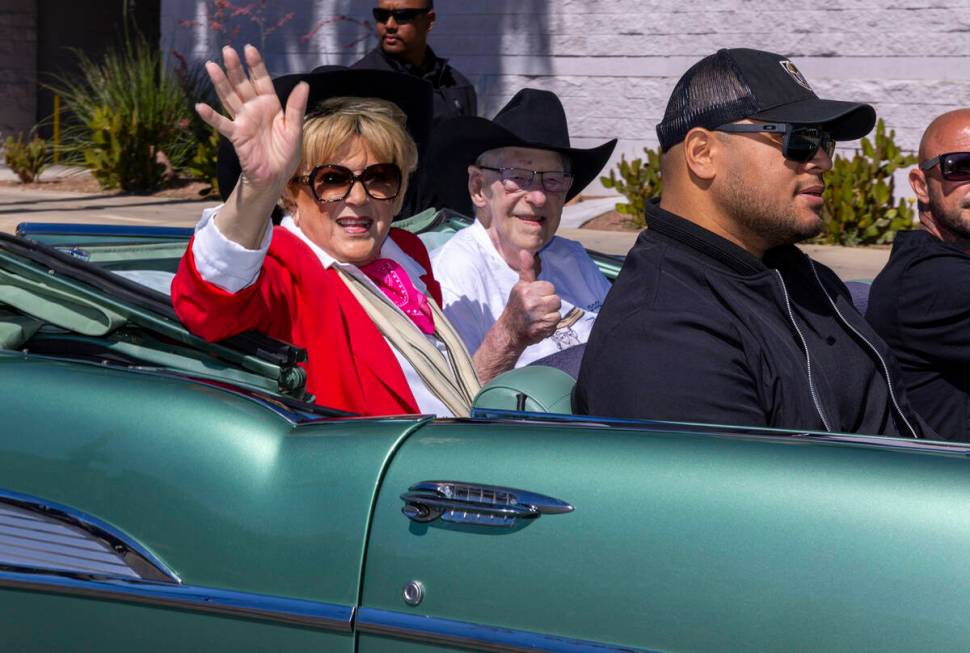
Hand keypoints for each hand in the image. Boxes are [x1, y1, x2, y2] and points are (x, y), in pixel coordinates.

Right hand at [195, 44, 307, 195]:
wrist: (275, 177)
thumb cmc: (285, 154)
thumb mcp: (295, 129)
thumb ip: (296, 107)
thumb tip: (304, 84)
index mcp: (270, 105)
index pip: (262, 81)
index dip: (255, 65)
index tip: (248, 48)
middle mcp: (254, 109)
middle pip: (242, 85)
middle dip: (235, 68)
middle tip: (227, 50)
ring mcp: (243, 121)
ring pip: (230, 98)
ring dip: (220, 83)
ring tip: (211, 65)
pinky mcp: (237, 135)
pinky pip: (222, 124)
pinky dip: (211, 116)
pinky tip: (200, 106)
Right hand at [500, 250, 561, 345]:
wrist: (509, 331)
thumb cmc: (516, 306)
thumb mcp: (520, 286)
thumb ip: (527, 269)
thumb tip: (526, 252)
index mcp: (526, 290)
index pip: (550, 287)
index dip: (545, 293)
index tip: (536, 297)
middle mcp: (531, 303)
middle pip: (556, 299)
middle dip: (549, 304)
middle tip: (537, 308)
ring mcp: (537, 317)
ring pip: (557, 312)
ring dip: (550, 315)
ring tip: (539, 316)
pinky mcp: (542, 329)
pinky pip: (555, 323)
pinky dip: (550, 325)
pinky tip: (540, 324)